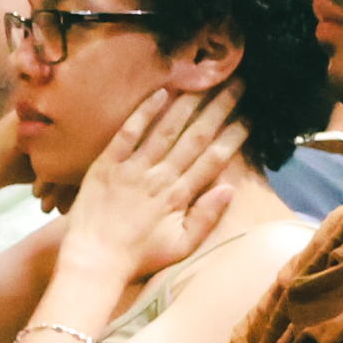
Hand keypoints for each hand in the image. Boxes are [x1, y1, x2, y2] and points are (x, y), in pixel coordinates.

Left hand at [65, 85, 247, 283]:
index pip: (213, 160)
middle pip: (195, 137)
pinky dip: (144, 112)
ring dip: (187, 104)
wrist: (93, 261)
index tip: (250, 116)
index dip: (233, 136)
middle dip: (218, 109)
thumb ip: (206, 218)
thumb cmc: (138, 258)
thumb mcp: (180, 247)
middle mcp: (159, 177)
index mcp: (178, 197)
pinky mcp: (107, 164)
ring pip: (165, 130)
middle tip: (236, 85)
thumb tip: (230, 189)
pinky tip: (161, 92)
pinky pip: (128, 133)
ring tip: (205, 81)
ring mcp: (132, 168)